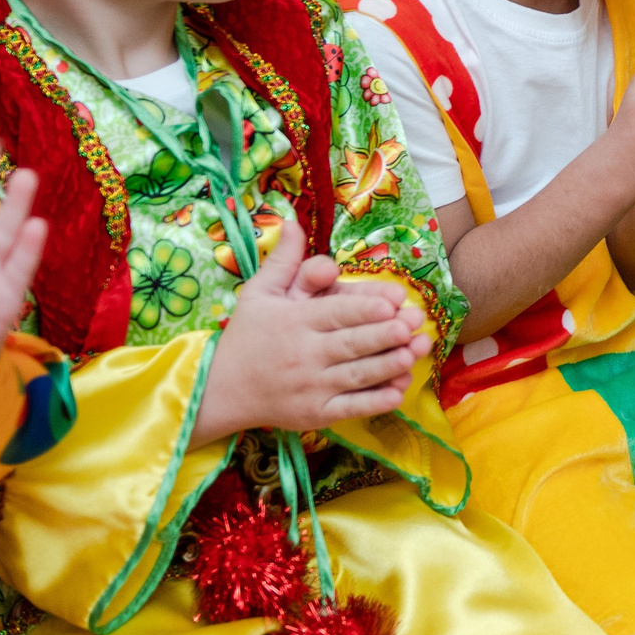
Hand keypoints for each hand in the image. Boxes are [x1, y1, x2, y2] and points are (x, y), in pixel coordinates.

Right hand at [193, 214, 430, 445]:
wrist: (219, 390)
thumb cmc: (245, 336)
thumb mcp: (258, 292)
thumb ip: (283, 260)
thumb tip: (292, 220)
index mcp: (294, 321)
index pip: (334, 313)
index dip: (364, 307)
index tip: (392, 301)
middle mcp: (304, 354)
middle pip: (351, 343)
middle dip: (384, 334)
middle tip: (412, 324)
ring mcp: (311, 387)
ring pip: (356, 376)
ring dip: (389, 365)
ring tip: (415, 353)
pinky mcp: (315, 413)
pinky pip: (350, 408)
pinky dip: (375, 402)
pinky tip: (398, 391)